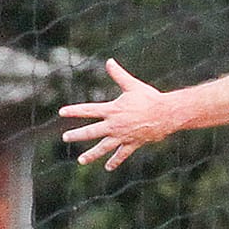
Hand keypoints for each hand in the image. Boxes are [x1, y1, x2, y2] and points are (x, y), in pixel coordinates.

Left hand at [58, 59, 174, 169]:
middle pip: (91, 132)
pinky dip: (115, 161)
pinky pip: (121, 154)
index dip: (74, 111)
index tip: (61, 112)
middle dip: (77, 135)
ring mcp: (123, 136)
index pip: (88, 110)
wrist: (166, 114)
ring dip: (92, 154)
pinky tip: (108, 167)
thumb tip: (109, 61)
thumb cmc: (149, 98)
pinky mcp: (132, 143)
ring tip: (81, 160)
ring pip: (103, 147)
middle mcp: (114, 125)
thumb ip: (118, 74)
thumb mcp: (132, 85)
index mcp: (112, 110)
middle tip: (65, 138)